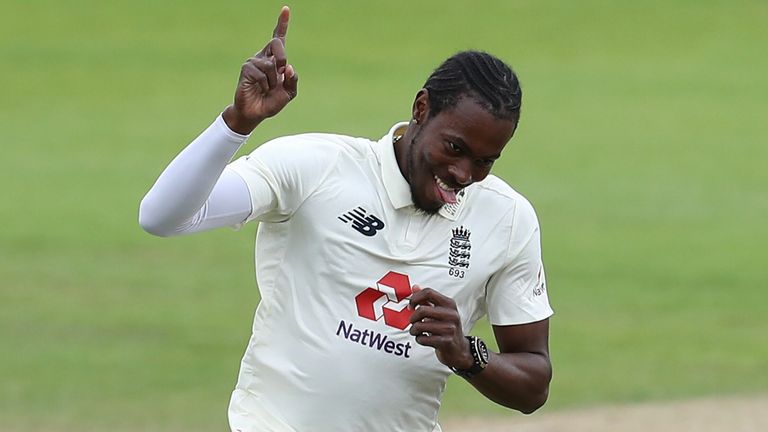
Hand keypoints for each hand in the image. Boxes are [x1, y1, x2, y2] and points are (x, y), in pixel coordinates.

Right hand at [223, 6, 298, 133]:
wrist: (256, 113)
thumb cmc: (271, 102)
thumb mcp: (289, 93)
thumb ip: (293, 80)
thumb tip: (288, 67)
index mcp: (275, 60)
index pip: (279, 38)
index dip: (282, 23)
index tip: (285, 9)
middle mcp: (264, 57)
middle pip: (277, 43)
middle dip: (282, 58)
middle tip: (282, 72)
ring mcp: (253, 61)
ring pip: (271, 65)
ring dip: (274, 81)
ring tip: (267, 89)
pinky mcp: (246, 68)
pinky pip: (262, 73)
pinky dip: (265, 85)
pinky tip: (259, 89)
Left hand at [408, 285, 473, 368]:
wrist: (459, 349)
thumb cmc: (446, 328)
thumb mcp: (440, 311)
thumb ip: (427, 300)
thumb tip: (414, 287)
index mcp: (449, 303)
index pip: (428, 292)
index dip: (415, 298)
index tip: (411, 306)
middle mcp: (451, 314)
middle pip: (422, 310)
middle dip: (413, 318)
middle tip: (413, 322)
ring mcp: (450, 328)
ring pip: (420, 326)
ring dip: (414, 330)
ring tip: (417, 332)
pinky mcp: (446, 341)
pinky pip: (423, 339)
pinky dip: (419, 339)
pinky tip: (424, 339)